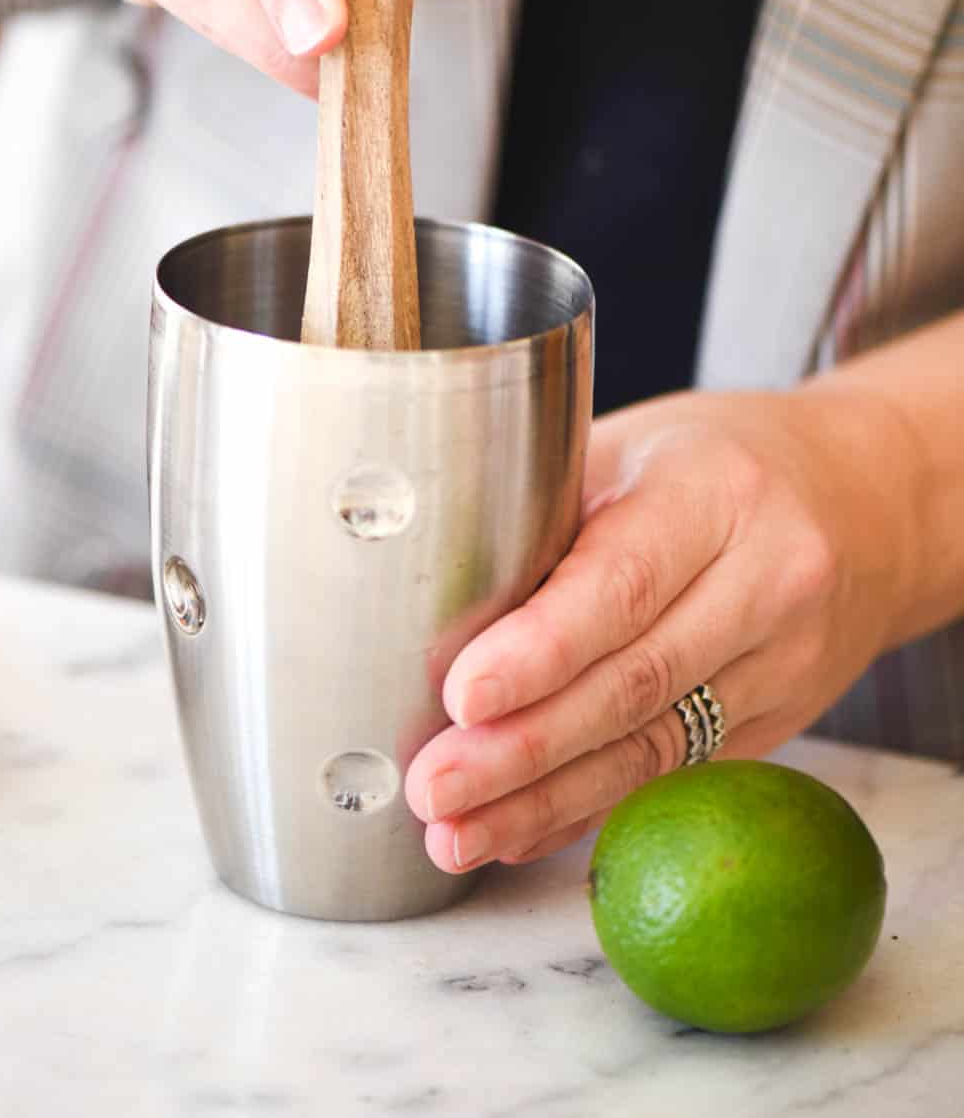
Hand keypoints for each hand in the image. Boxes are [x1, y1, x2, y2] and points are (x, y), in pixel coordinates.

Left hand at [405, 381, 922, 869]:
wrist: (859, 498)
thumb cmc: (710, 460)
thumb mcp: (631, 448)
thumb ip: (546, 515)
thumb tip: (423, 603)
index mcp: (716, 493)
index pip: (624, 582)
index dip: (540, 650)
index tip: (461, 696)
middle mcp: (767, 582)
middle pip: (635, 684)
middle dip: (523, 748)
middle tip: (433, 786)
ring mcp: (785, 663)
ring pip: (653, 749)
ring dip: (544, 802)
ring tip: (455, 832)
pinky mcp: (779, 722)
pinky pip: (672, 774)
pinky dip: (587, 809)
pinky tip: (517, 833)